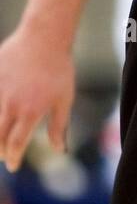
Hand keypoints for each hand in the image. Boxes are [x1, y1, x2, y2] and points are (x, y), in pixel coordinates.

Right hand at [0, 26, 73, 170]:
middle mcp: (10, 104)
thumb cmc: (58, 69)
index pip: (16, 144)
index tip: (13, 166)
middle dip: (0, 150)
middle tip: (3, 155)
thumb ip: (59, 126)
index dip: (13, 158)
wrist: (44, 38)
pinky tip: (0, 115)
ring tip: (0, 139)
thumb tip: (59, 149)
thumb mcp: (64, 99)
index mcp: (30, 112)